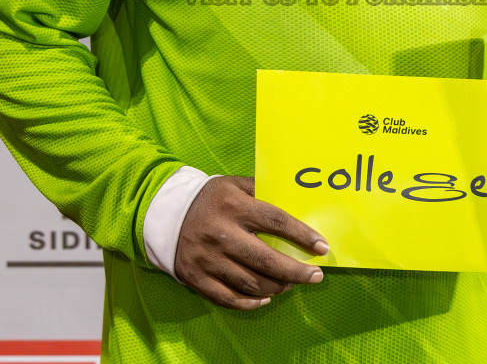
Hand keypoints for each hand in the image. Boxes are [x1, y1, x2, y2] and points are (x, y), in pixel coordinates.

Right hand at [174, 175, 326, 310]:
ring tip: (291, 284)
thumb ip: (261, 190)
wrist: (165, 213)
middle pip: (266, 260)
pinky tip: (266, 297)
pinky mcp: (196, 277)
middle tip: (315, 276)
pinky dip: (251, 302)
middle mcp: (221, 234)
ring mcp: (208, 258)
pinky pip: (228, 298)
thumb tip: (296, 199)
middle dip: (296, 272)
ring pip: (251, 283)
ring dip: (277, 287)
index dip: (302, 236)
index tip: (322, 247)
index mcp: (233, 206)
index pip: (276, 222)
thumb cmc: (210, 198)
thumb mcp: (233, 184)